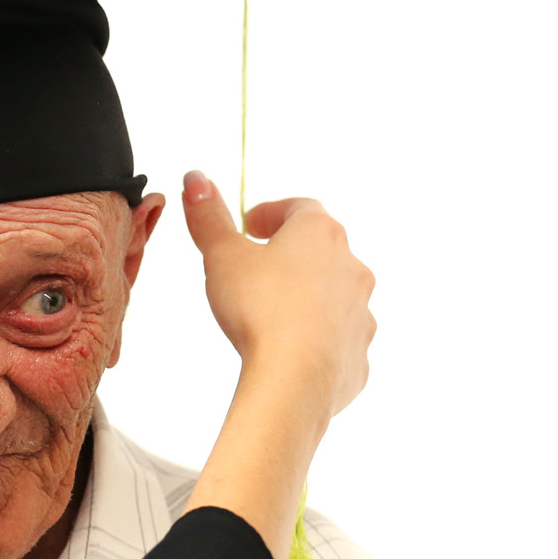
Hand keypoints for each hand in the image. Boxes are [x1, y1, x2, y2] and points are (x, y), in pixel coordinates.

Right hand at [181, 171, 375, 421]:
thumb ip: (209, 217)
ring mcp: (360, 311)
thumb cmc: (260, 309)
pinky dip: (317, 336)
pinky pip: (338, 336)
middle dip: (292, 253)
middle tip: (259, 265)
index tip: (250, 226)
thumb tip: (197, 179)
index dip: (272, 213)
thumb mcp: (222, 256)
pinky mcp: (358, 352)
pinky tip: (291, 348)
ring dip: (308, 294)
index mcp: (319, 233)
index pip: (300, 208)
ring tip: (273, 310)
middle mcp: (350, 266)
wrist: (296, 379)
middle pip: (323, 248)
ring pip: (334, 293)